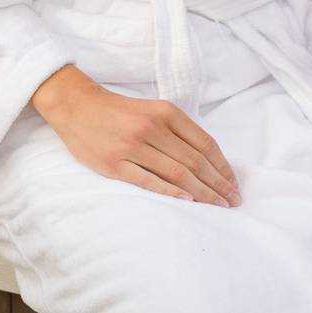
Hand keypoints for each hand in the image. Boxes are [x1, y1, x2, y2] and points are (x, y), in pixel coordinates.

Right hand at [31, 65, 241, 207]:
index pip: (205, 144)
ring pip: (177, 173)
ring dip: (202, 192)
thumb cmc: (120, 111)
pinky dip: (170, 192)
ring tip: (217, 205)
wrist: (77, 106)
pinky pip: (148, 181)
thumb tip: (209, 161)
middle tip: (233, 201)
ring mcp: (133, 146)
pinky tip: (187, 201)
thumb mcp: (154, 110)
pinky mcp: (114, 164)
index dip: (223, 167)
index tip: (234, 184)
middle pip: (195, 161)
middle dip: (218, 184)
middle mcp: (152, 128)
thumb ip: (179, 130)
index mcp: (166, 112)